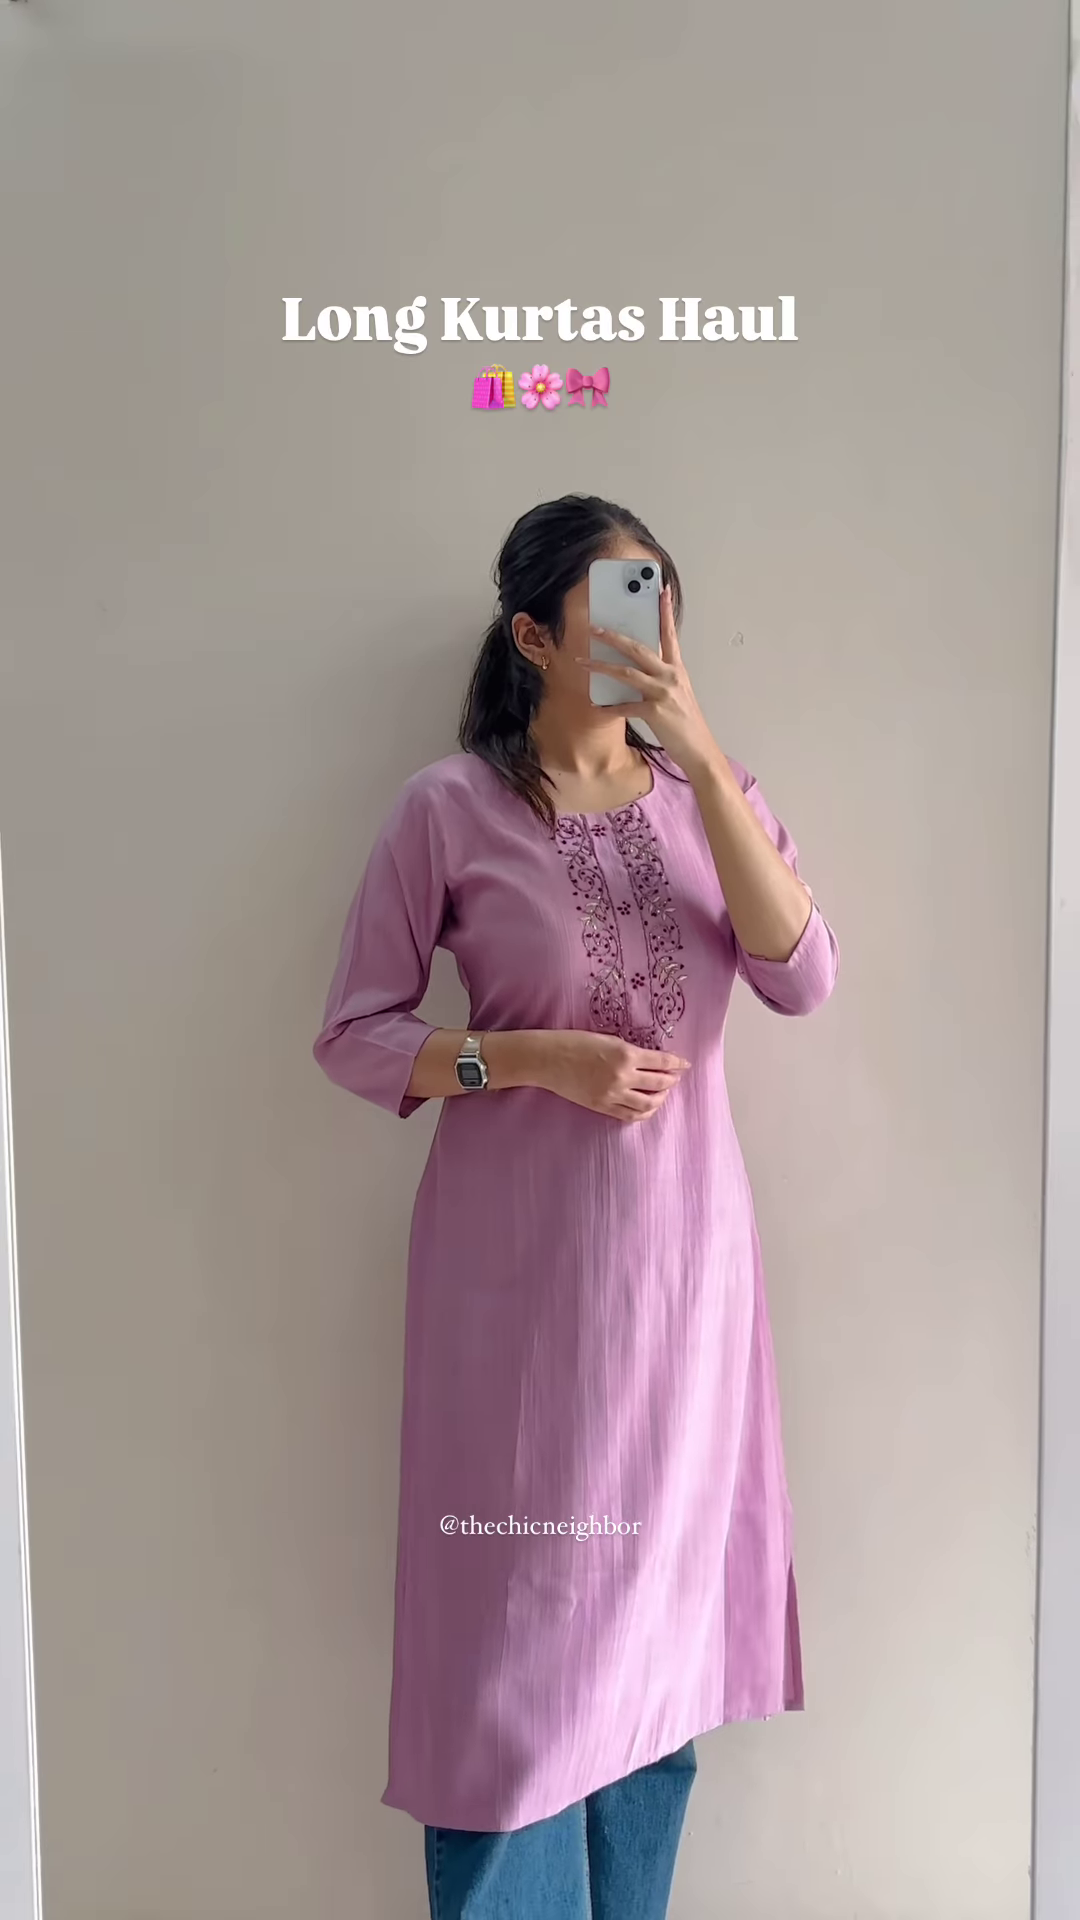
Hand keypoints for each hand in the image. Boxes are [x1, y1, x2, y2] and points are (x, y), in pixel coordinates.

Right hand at [536, 1030, 689, 1123]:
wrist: (547, 1059)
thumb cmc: (574, 1042)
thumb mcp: (607, 1039)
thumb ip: (629, 1051)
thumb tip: (648, 1060)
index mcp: (625, 1054)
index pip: (661, 1061)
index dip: (677, 1063)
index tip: (685, 1064)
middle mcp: (623, 1076)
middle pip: (659, 1084)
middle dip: (671, 1080)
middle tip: (674, 1077)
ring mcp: (613, 1095)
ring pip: (648, 1103)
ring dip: (660, 1098)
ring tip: (662, 1093)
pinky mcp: (602, 1107)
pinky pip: (630, 1115)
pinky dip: (643, 1112)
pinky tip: (646, 1106)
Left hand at [577, 585, 720, 777]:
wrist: (699, 750)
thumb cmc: (687, 724)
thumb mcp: (678, 694)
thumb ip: (661, 679)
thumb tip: (638, 671)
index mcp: (677, 669)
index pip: (670, 634)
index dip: (665, 611)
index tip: (660, 590)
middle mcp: (671, 676)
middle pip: (639, 648)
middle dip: (614, 637)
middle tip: (594, 628)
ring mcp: (663, 693)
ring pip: (627, 672)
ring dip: (602, 666)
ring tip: (583, 661)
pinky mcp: (655, 711)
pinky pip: (625, 706)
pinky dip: (609, 708)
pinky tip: (597, 708)